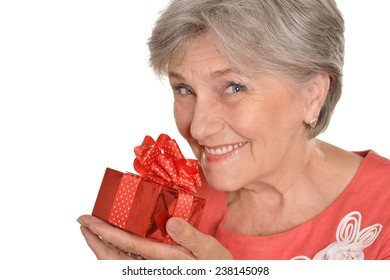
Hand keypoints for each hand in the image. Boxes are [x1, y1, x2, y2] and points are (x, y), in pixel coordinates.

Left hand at [77, 215, 232, 259]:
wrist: (218, 278)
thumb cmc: (215, 266)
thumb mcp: (209, 250)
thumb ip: (191, 237)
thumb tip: (170, 222)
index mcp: (163, 259)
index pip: (126, 245)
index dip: (104, 233)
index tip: (88, 222)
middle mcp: (152, 267)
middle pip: (113, 259)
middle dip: (95, 241)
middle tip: (83, 223)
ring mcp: (151, 270)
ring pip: (117, 263)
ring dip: (101, 247)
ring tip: (92, 231)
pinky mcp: (153, 270)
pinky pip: (126, 264)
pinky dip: (114, 253)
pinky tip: (115, 242)